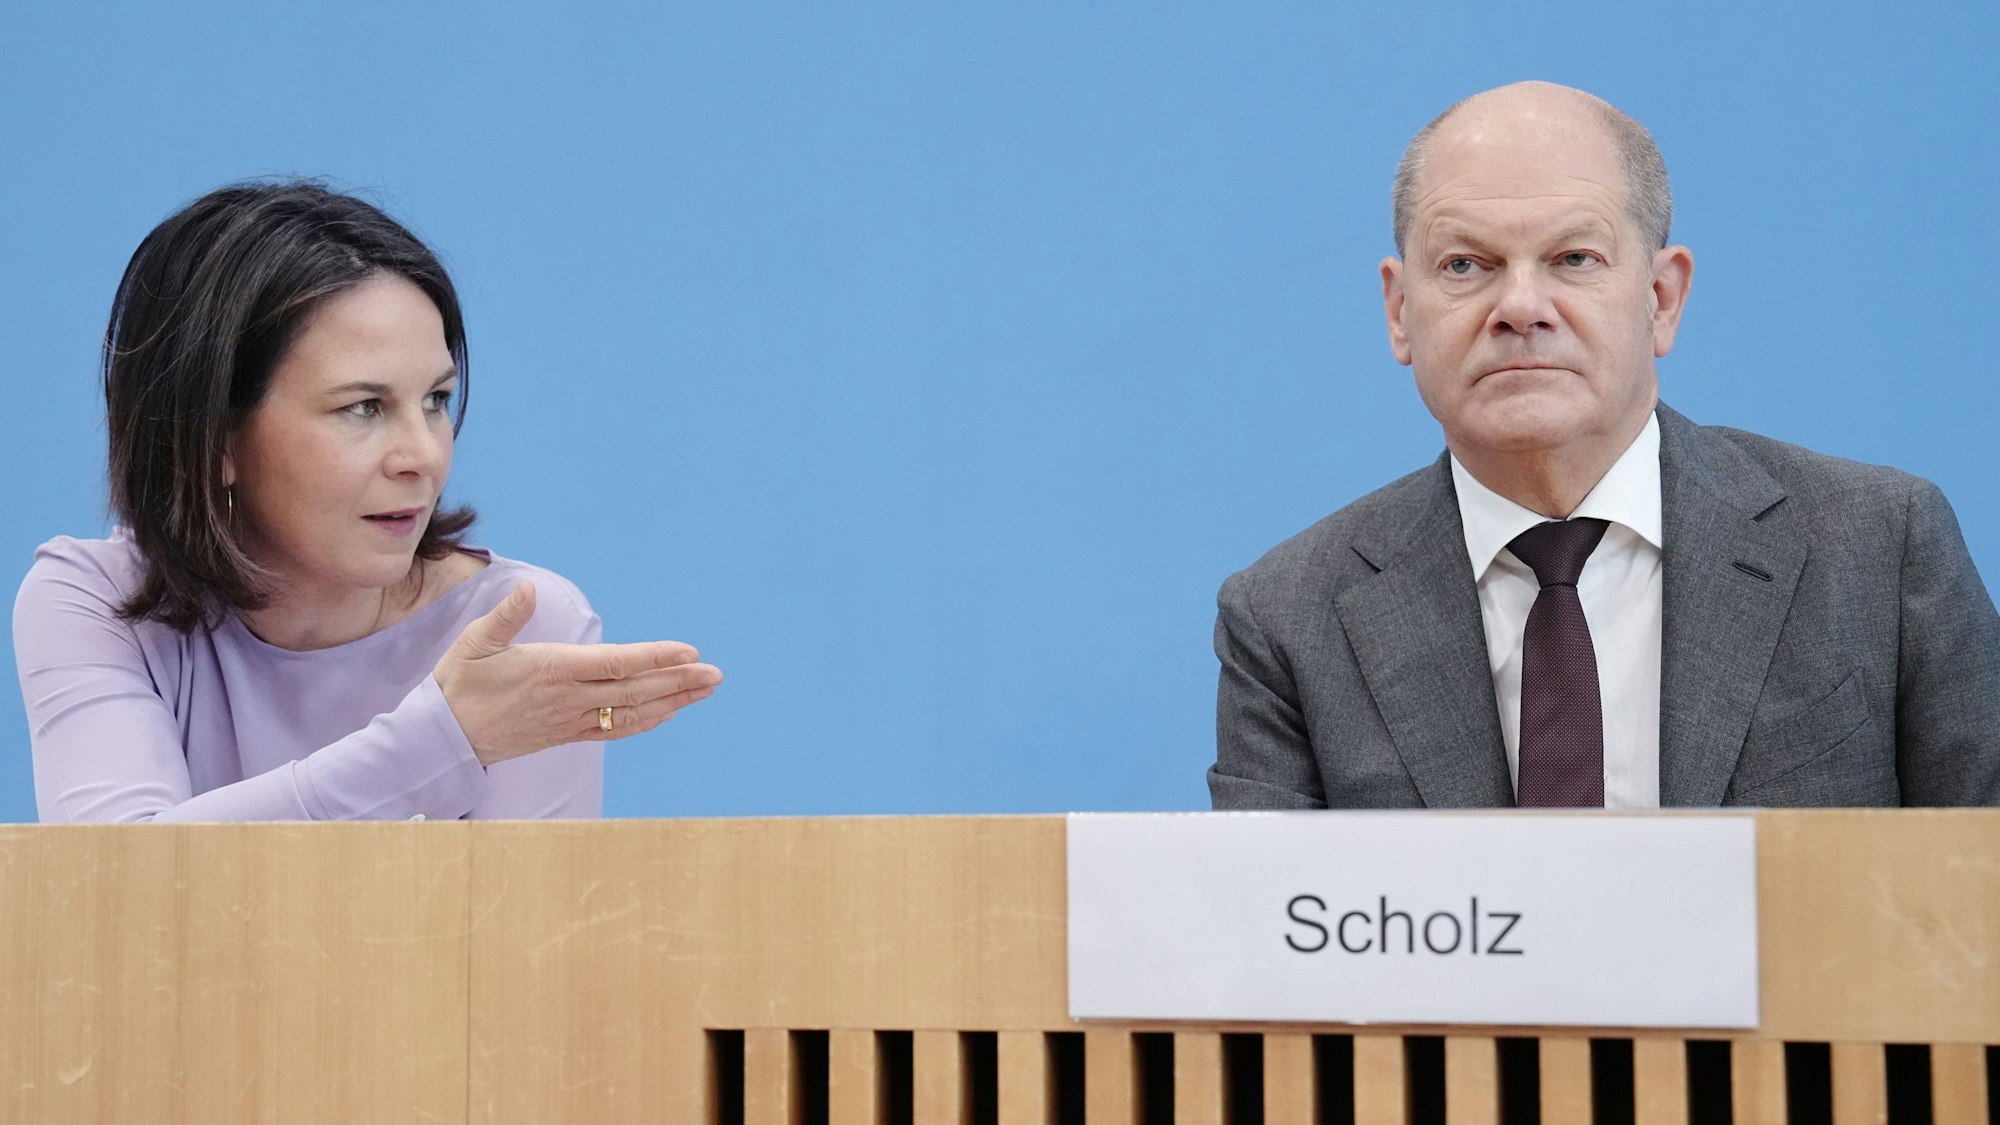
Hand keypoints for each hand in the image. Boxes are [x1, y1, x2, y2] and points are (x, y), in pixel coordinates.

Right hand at [433, 581, 722, 766]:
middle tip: (717, 674)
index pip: (616, 664)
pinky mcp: (567, 735)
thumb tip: (527, 588)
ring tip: (706, 690)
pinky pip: (614, 730)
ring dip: (673, 700)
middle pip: (635, 690)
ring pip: (632, 712)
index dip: (655, 657)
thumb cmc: (458, 685)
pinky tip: (670, 711)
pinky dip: (646, 720)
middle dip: (679, 681)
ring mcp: (570, 720)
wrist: (443, 739)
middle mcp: (568, 698)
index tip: (689, 652)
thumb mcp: (474, 642)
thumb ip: (506, 616)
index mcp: (552, 670)